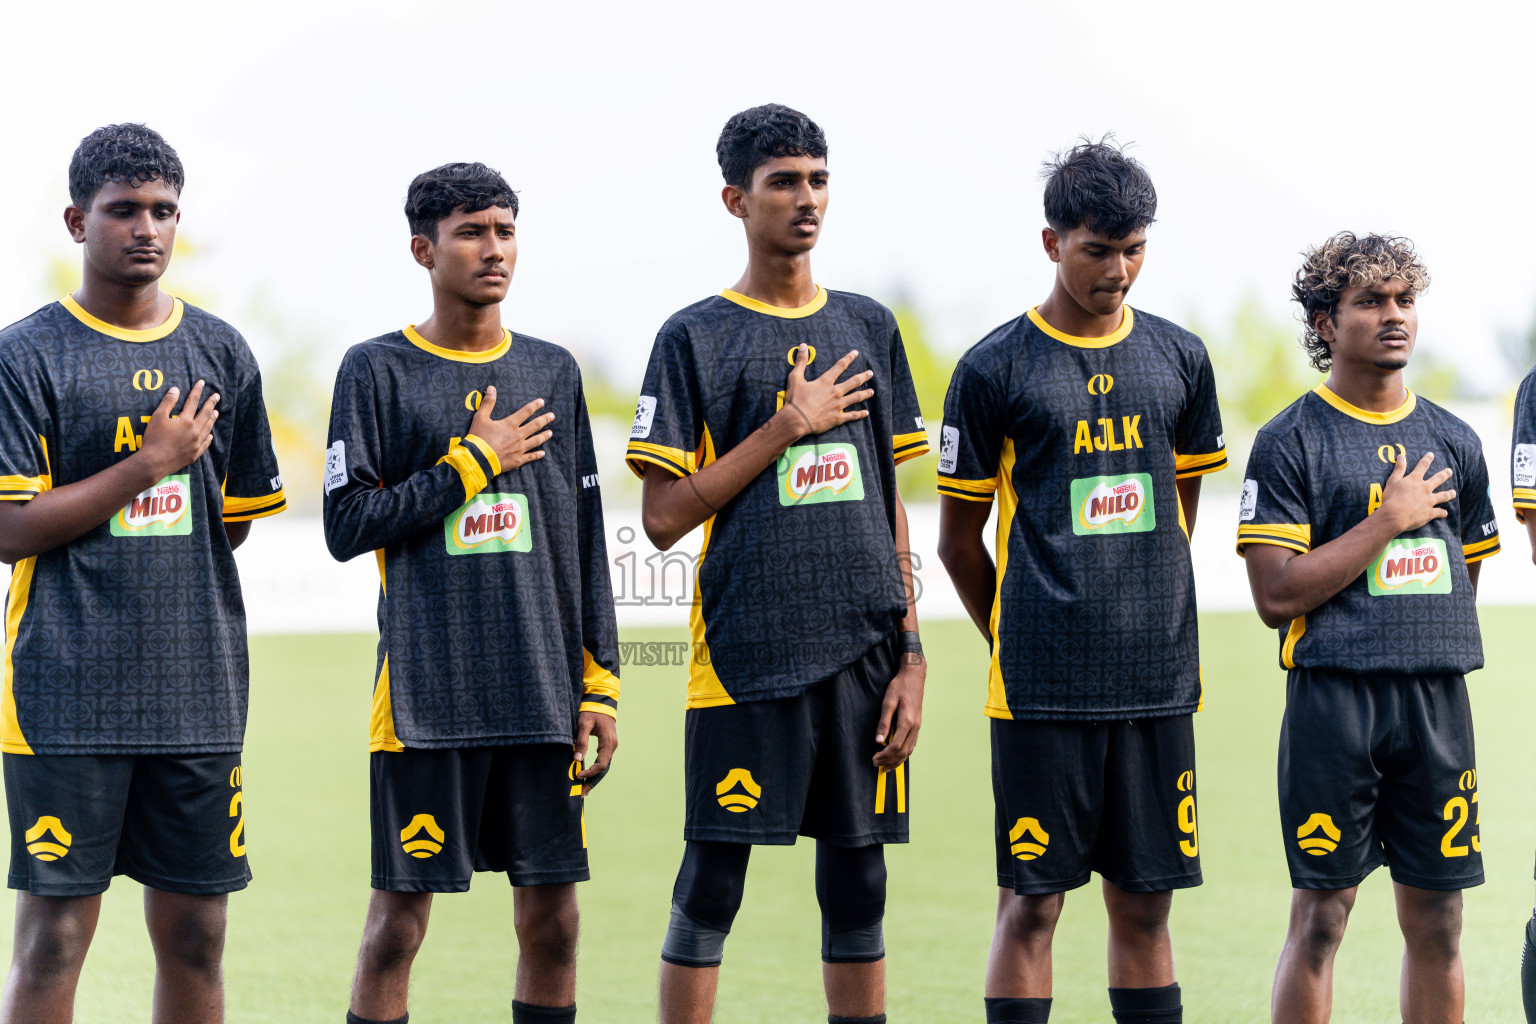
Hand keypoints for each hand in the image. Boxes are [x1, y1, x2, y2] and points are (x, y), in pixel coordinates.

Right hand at [137, 381, 218, 478]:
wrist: (154, 462)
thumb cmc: (154, 439)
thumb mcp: (157, 417)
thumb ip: (168, 402)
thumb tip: (176, 389)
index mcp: (186, 421)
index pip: (193, 401)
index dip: (197, 391)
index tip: (202, 382)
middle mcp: (194, 431)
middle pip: (205, 414)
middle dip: (211, 403)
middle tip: (217, 396)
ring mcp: (196, 444)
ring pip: (207, 428)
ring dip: (212, 419)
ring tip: (216, 412)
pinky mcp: (194, 454)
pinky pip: (205, 444)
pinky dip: (208, 438)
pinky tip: (210, 435)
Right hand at [469, 387, 553, 470]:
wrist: (478, 459)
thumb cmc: (478, 438)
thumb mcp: (480, 418)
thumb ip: (488, 403)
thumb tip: (491, 388)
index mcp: (510, 424)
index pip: (526, 412)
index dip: (535, 406)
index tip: (542, 402)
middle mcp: (518, 435)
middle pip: (535, 425)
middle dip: (545, 419)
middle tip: (552, 416)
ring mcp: (519, 448)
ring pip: (536, 440)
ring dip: (544, 436)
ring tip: (551, 433)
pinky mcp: (518, 460)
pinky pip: (531, 456)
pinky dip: (538, 454)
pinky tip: (543, 453)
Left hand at [573, 711, 616, 795]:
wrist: (601, 702)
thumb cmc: (591, 712)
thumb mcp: (584, 724)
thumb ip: (581, 741)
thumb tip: (577, 758)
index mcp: (608, 742)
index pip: (601, 764)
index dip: (590, 772)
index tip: (577, 775)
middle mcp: (612, 746)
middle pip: (604, 769)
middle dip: (593, 781)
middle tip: (582, 793)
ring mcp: (610, 746)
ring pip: (603, 766)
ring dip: (594, 777)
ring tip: (584, 789)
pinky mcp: (606, 745)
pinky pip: (602, 761)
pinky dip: (595, 770)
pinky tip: (587, 776)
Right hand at [780, 345, 873, 438]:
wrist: (797, 420)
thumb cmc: (795, 399)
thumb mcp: (795, 378)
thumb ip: (801, 362)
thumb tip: (802, 346)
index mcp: (826, 382)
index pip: (840, 366)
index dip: (848, 358)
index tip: (856, 353)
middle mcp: (835, 392)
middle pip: (854, 382)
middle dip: (863, 376)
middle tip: (871, 373)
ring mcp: (838, 405)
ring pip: (856, 397)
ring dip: (865, 394)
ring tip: (872, 391)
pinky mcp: (838, 418)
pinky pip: (852, 415)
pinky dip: (860, 414)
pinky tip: (866, 412)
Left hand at [873, 653, 924, 768]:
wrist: (914, 676)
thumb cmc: (899, 687)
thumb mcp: (888, 702)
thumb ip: (883, 722)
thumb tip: (878, 741)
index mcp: (907, 722)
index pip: (896, 746)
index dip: (884, 755)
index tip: (874, 759)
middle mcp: (915, 726)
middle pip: (904, 752)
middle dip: (890, 761)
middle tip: (877, 765)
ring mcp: (918, 726)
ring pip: (909, 750)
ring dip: (898, 760)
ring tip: (886, 766)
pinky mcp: (917, 725)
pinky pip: (911, 744)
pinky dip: (903, 753)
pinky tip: (896, 756)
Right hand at [1379, 452, 1453, 532]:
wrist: (1395, 516)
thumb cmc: (1391, 498)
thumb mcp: (1392, 481)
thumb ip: (1398, 469)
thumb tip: (1402, 456)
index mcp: (1415, 480)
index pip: (1422, 466)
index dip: (1427, 459)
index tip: (1431, 455)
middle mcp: (1425, 488)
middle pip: (1438, 479)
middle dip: (1444, 474)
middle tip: (1449, 471)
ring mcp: (1429, 501)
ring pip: (1443, 496)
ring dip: (1449, 494)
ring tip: (1453, 492)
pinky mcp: (1429, 512)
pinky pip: (1439, 512)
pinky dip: (1442, 513)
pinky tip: (1445, 513)